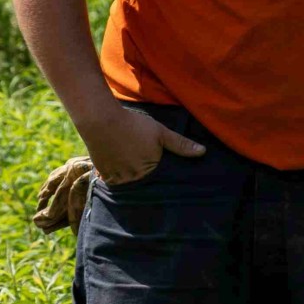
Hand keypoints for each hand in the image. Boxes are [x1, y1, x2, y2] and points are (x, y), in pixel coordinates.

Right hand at [79, 101, 204, 184]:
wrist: (100, 120)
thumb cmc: (133, 125)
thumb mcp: (160, 132)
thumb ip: (181, 144)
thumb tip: (203, 152)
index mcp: (148, 172)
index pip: (159, 182)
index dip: (161, 178)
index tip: (163, 174)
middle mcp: (132, 180)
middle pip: (142, 184)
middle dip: (145, 179)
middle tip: (146, 170)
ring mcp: (116, 178)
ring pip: (127, 183)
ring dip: (130, 178)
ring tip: (132, 167)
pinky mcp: (103, 174)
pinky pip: (113, 180)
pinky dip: (116, 175)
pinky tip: (119, 165)